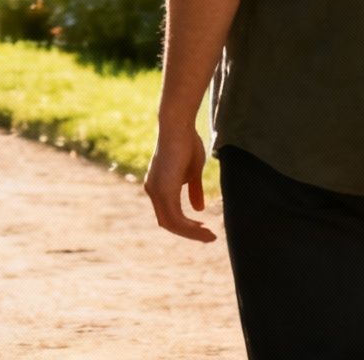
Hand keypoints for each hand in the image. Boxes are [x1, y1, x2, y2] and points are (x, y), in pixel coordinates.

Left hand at [144, 124, 215, 241]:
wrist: (179, 125)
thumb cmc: (186, 142)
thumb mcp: (192, 171)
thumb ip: (194, 190)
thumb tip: (199, 209)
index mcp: (157, 186)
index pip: (168, 214)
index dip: (185, 224)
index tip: (203, 228)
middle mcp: (152, 190)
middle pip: (168, 222)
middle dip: (189, 232)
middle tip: (208, 237)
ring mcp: (156, 191)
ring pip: (172, 223)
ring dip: (192, 233)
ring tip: (210, 236)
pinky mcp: (164, 190)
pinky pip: (176, 218)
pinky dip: (190, 227)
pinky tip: (204, 228)